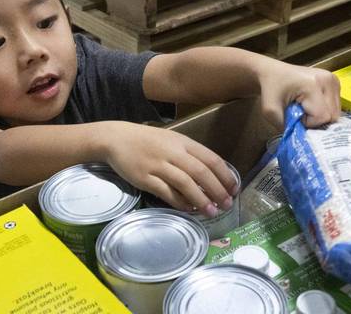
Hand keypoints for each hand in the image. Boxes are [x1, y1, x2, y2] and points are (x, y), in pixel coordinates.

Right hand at [99, 122, 236, 217]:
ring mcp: (158, 165)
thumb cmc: (148, 141)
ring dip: (201, 199)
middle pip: (201, 172)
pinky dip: (179, 202)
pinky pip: (166, 192)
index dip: (225, 175)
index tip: (234, 189)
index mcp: (183, 142)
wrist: (116, 139)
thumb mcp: (172, 141)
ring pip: (185, 183)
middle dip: (217, 190)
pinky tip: (189, 209)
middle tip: (226, 205)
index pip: (211, 158)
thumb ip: (190, 156)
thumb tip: (212, 177)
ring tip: (211, 212)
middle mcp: (173, 152)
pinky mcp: (144, 178)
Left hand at [257, 62, 340, 128]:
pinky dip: (325, 110)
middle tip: (301, 114)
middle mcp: (328, 80)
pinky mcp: (335, 82)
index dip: (309, 123)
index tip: (296, 117)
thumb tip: (302, 142)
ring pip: (336, 112)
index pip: (322, 116)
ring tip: (306, 108)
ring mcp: (333, 80)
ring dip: (322, 116)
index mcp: (313, 84)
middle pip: (333, 116)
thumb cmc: (270, 90)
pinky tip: (313, 104)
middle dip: (317, 121)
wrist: (272, 72)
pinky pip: (336, 106)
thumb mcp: (271, 111)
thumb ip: (286, 127)